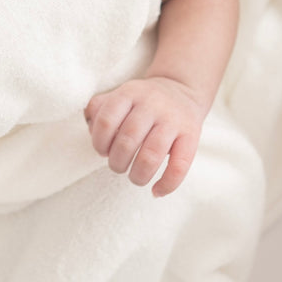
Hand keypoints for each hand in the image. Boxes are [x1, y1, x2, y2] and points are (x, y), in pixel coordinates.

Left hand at [83, 76, 204, 196]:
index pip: (106, 121)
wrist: (182, 90)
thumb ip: (99, 108)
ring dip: (138, 175)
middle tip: (117, 166)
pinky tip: (156, 191)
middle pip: (128, 140)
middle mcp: (151, 104)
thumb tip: (90, 128)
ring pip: (152, 154)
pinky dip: (166, 184)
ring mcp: (172, 119)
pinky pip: (179, 166)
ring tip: (135, 178)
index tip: (103, 151)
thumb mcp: (119, 95)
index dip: (99, 142)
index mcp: (129, 93)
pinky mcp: (191, 134)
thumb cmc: (142, 101)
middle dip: (117, 162)